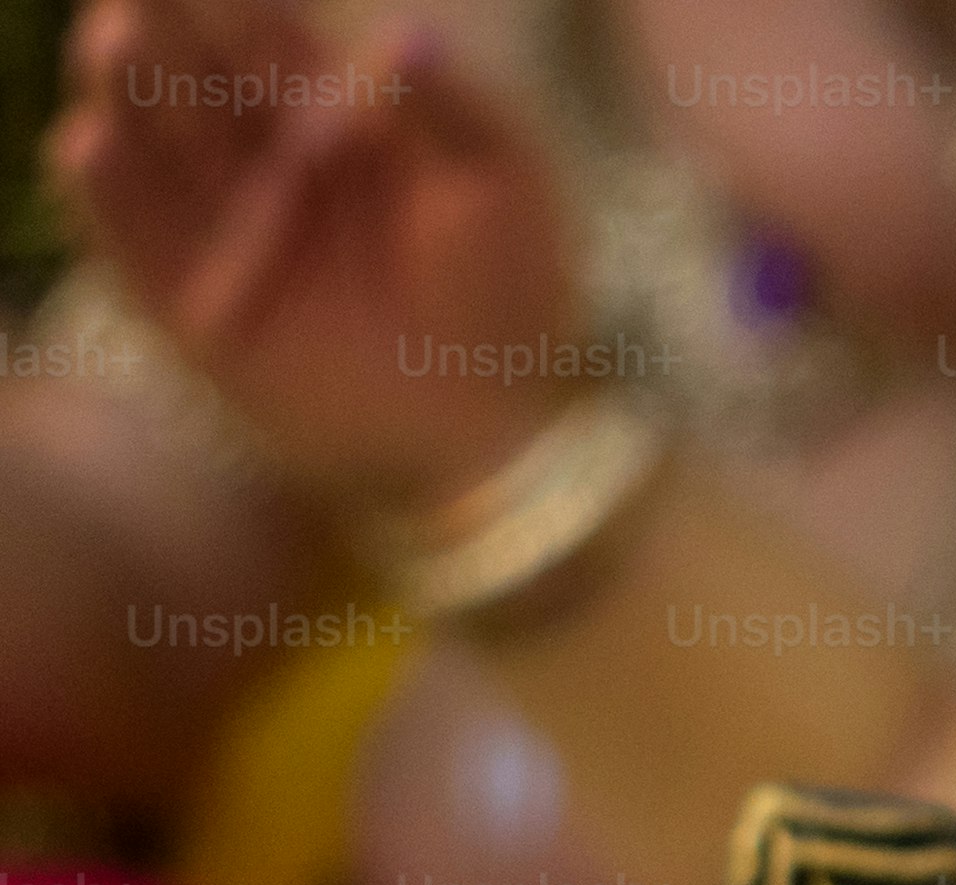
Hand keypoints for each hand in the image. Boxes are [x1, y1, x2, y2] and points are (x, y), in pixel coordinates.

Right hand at [48, 0, 581, 519]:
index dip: (237, 10)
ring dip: (123, 96)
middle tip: (139, 0)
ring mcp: (226, 235)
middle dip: (164, 35)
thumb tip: (409, 35)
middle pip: (197, 85)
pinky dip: (109, 199)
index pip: (269, 46)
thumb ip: (452, 112)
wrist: (495, 419)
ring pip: (153, 151)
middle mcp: (264, 167)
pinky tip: (89, 144)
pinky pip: (135, 247)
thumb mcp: (503, 190)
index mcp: (332, 121)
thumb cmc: (512, 291)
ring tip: (109, 43)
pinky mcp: (195, 311)